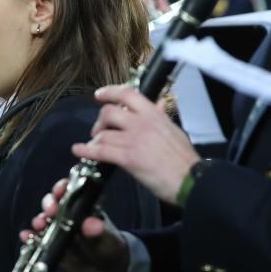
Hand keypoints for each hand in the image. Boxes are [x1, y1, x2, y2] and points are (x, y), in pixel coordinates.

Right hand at [19, 178, 130, 271]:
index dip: (64, 187)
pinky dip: (30, 236)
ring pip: (44, 219)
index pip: (72, 191)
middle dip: (49, 204)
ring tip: (39, 225)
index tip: (60, 190)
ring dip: (39, 220)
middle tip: (51, 211)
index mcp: (84, 206)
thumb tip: (92, 225)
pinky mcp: (50, 244)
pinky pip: (37, 238)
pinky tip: (25, 236)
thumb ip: (96, 232)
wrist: (105, 270)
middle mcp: (68, 214)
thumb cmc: (109, 247)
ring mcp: (58, 228)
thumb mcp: (105, 239)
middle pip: (54, 202)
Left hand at [71, 85, 198, 203]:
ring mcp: (134, 140)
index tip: (100, 95)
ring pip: (103, 133)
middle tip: (99, 131)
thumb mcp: (174, 129)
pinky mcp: (128, 158)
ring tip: (94, 146)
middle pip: (109, 113)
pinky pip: (100, 151)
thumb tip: (158, 104)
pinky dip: (86, 150)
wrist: (191, 179)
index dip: (109, 92)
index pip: (127, 94)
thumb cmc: (184, 158)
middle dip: (99, 122)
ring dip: (94, 140)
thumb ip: (161, 116)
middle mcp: (142, 123)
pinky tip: (79, 150)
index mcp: (154, 114)